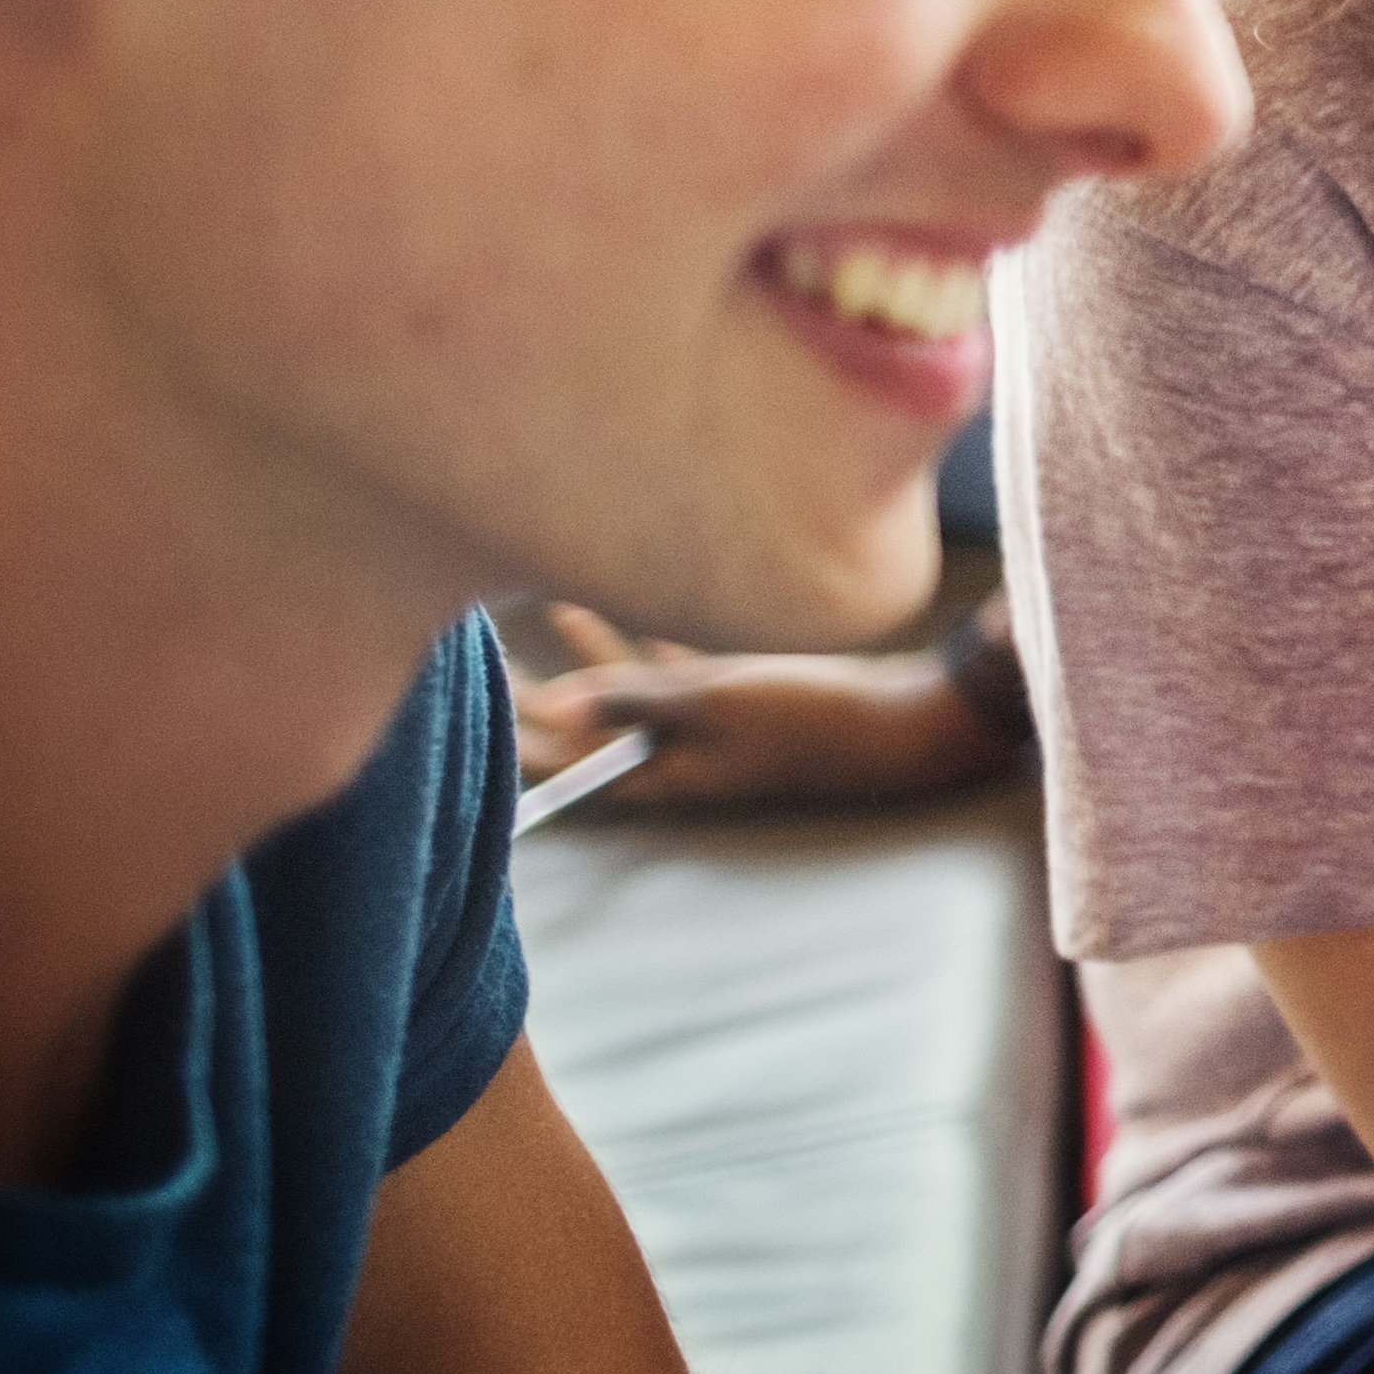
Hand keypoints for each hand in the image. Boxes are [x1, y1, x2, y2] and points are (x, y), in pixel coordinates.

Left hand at [512, 606, 1023, 811]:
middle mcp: (681, 754)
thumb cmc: (812, 718)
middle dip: (541, 696)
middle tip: (486, 662)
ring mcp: (715, 726)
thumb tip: (552, 710)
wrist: (906, 721)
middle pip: (591, 731)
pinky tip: (636, 601)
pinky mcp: (749, 697)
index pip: (569, 766)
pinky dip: (654, 638)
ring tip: (553, 606)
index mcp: (665, 772)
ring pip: (636, 689)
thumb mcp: (716, 702)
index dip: (517, 740)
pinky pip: (683, 666)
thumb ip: (634, 700)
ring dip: (595, 652)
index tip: (467, 706)